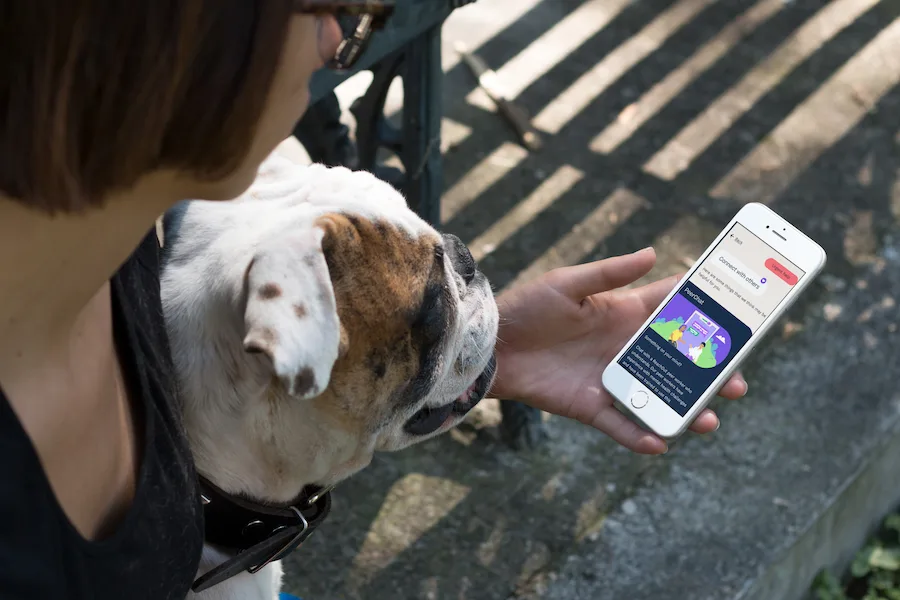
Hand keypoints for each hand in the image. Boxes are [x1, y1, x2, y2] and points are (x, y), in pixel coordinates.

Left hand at [490, 247, 746, 453]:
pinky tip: (660, 444)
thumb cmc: (528, 307)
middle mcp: (624, 348)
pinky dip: (639, 436)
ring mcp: (610, 379)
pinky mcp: (589, 405)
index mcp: (623, 314)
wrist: (491, 345)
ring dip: (685, 410)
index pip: (673, 311)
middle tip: (737, 381)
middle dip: (710, 373)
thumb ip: (609, 272)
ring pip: (658, 397)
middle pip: (678, 362)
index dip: (705, 313)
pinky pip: (620, 424)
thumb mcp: (568, 283)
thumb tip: (652, 253)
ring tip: (709, 419)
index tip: (742, 318)